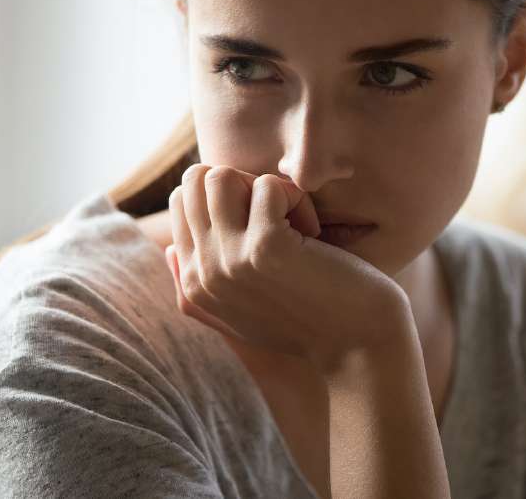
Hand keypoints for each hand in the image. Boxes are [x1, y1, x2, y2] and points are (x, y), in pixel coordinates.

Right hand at [164, 164, 411, 373]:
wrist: (357, 349)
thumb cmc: (308, 326)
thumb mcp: (240, 315)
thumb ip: (197, 286)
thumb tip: (168, 249)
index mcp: (193, 284)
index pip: (182, 201)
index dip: (229, 197)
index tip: (264, 227)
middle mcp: (203, 273)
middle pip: (196, 180)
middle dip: (242, 184)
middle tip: (279, 218)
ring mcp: (230, 259)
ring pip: (221, 175)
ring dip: (266, 189)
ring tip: (294, 223)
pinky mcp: (266, 247)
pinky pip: (270, 186)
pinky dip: (298, 200)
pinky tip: (314, 234)